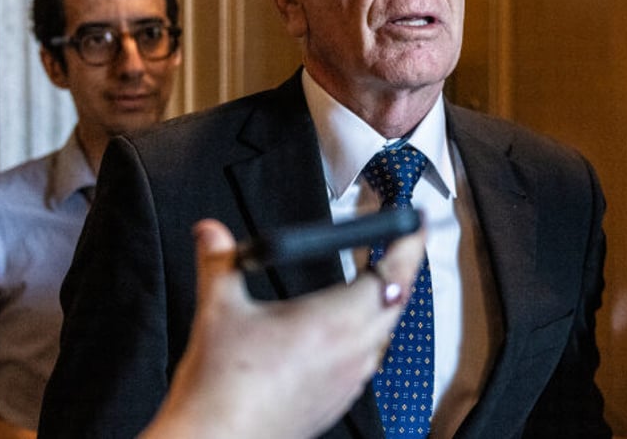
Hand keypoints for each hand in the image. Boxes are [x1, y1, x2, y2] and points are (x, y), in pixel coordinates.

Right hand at [139, 218, 424, 438]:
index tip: (417, 224)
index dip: (411, 244)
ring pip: (384, 333)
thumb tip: (209, 232)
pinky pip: (367, 360)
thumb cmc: (222, 386)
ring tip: (377, 284)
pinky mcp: (338, 401)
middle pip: (396, 302)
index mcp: (332, 322)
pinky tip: (346, 334)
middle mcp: (350, 352)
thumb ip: (218, 262)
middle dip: (402, 268)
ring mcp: (348, 381)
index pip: (392, 274)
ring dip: (385, 304)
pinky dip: (367, 336)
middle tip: (401, 244)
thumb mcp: (218, 310)